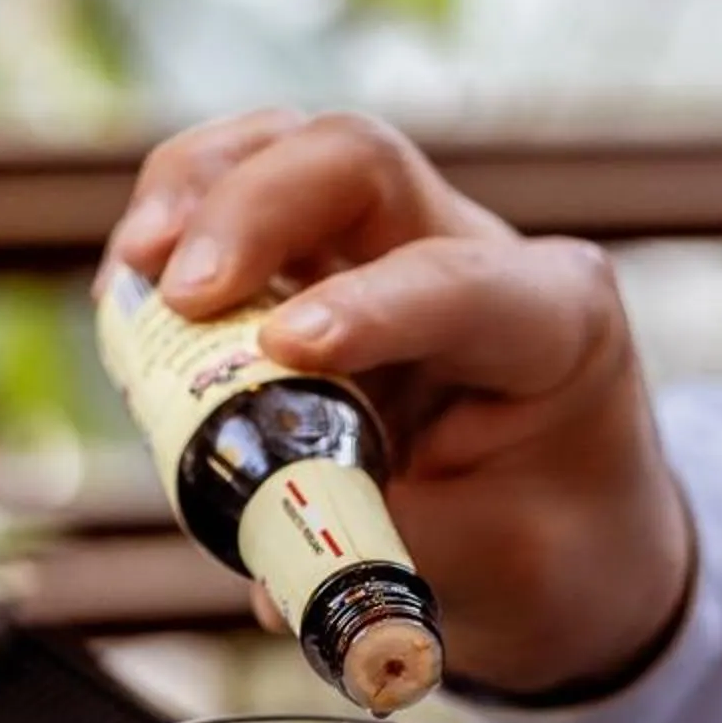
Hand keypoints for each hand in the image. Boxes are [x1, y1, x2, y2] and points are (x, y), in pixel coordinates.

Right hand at [104, 109, 693, 698]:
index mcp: (559, 323)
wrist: (587, 547)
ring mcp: (404, 243)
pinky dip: (184, 228)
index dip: (367, 306)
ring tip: (134, 277)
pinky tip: (137, 291)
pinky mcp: (337, 263)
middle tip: (175, 294)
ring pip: (288, 152)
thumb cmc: (559, 554)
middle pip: (355, 162)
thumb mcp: (495, 571)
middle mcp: (483, 251)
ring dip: (196, 196)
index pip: (458, 282)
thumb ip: (379, 544)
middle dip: (250, 210)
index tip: (282, 348)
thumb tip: (257, 554)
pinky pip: (249, 198)